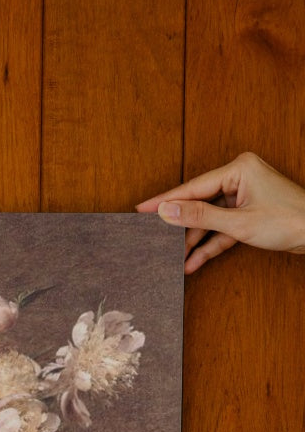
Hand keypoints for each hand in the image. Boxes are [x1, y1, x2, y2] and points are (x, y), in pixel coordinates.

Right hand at [136, 151, 304, 272]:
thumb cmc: (290, 221)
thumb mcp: (239, 223)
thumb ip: (199, 216)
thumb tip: (167, 210)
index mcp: (238, 169)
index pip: (193, 187)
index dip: (166, 201)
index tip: (142, 209)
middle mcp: (240, 178)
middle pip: (199, 203)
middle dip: (180, 225)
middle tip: (154, 237)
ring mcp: (244, 196)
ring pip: (210, 219)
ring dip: (194, 241)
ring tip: (173, 258)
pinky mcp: (249, 214)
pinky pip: (222, 228)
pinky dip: (210, 244)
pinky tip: (193, 261)